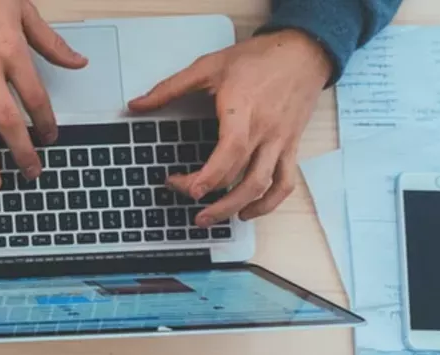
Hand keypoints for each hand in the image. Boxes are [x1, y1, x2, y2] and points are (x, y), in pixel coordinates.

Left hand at [129, 29, 332, 225]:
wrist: (303, 51)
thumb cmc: (258, 58)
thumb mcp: (209, 65)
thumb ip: (170, 87)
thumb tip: (136, 105)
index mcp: (243, 110)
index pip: (231, 152)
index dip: (210, 176)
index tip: (188, 189)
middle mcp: (265, 130)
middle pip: (243, 176)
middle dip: (213, 196)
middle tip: (187, 201)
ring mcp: (281, 141)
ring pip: (264, 185)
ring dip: (238, 207)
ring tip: (212, 218)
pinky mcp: (291, 146)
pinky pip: (286, 182)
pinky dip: (269, 202)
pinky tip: (248, 211)